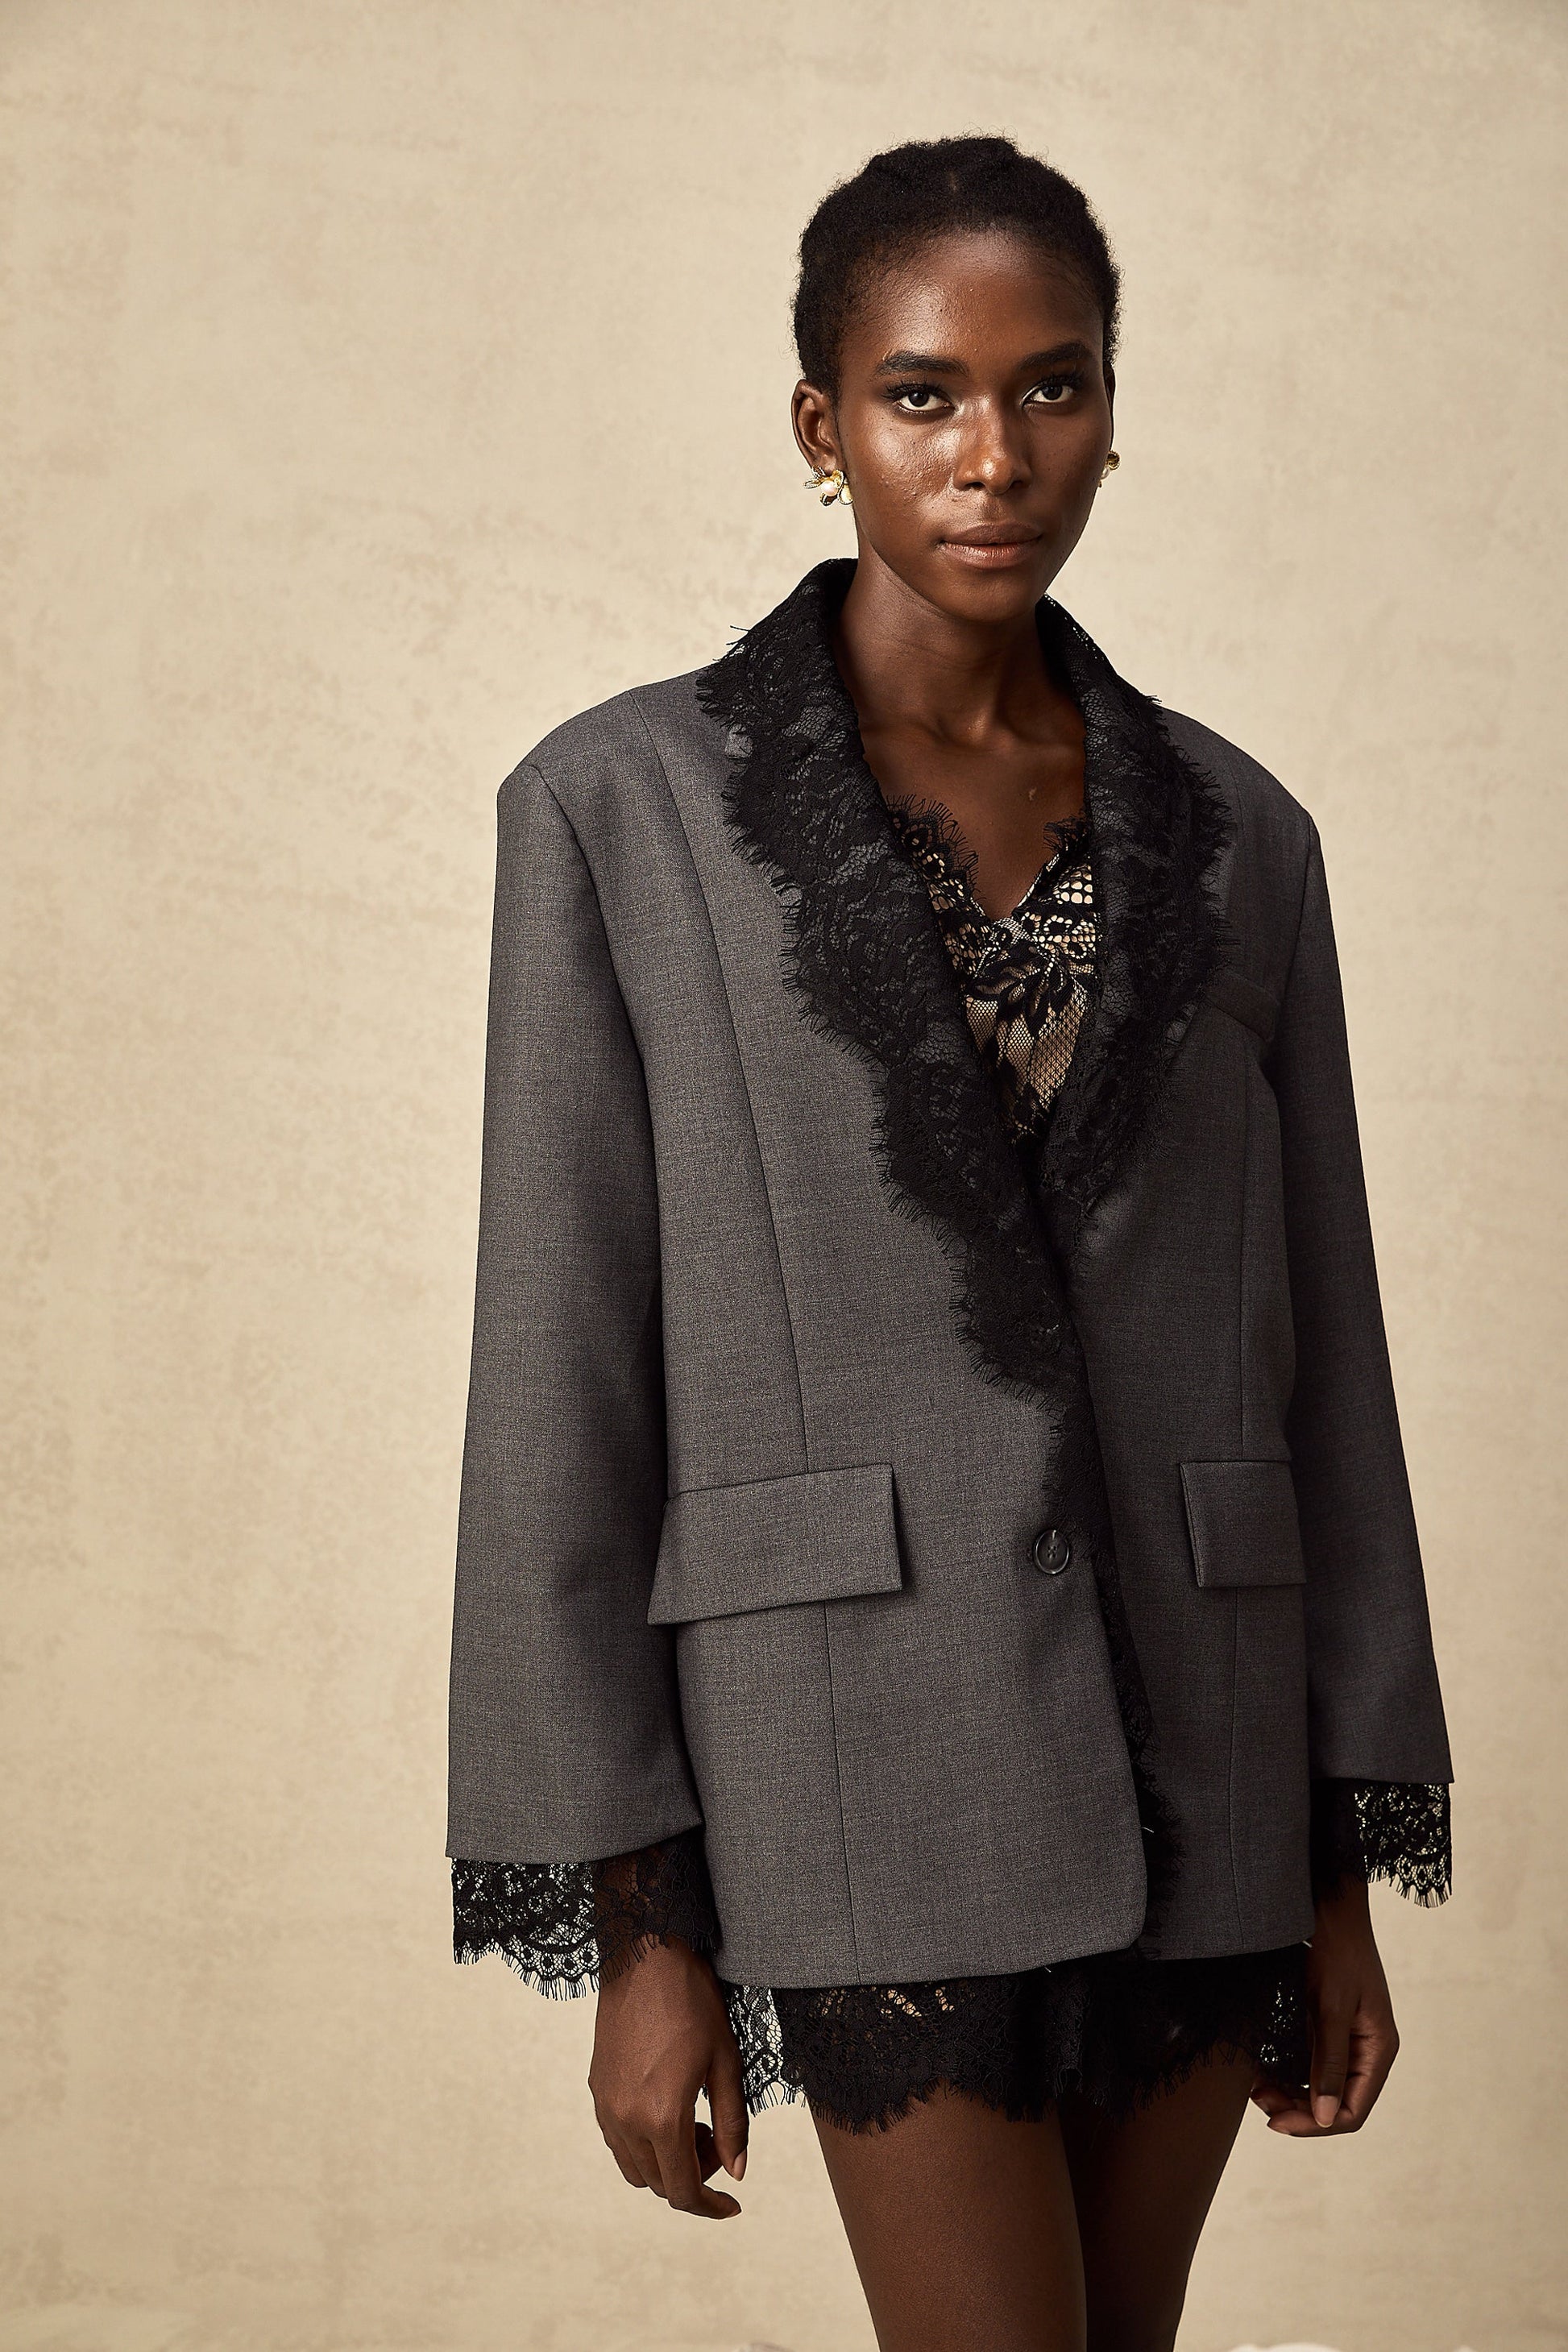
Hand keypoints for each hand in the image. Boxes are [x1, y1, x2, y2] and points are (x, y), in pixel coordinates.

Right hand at [589, 1935, 748, 2216]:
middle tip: (717, 2138)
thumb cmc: (692, 2002)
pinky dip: (644, 2145)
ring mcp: (605, 2106)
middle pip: (657, 2184)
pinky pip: (617, 2140)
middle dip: (694, 2176)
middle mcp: (625, 2120)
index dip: (710, 2207)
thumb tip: (736, 2172)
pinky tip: (667, 2109)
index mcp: (661, 2117)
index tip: (732, 2205)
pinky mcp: (596, 2089)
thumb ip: (732, 2123)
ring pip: (634, 2168)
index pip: (682, 2191)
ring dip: (666, 2163)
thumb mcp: (725, 2061)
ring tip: (693, 2121)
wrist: (644, 1956)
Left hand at [1249, 1876, 1398, 2134]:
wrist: (1329, 1903)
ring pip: (1321, 2086)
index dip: (1316, 2125)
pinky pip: (1311, 2063)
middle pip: (1336, 2102)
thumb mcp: (1328, 2006)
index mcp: (1377, 2049)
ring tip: (1256, 2089)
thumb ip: (1328, 2062)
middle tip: (1259, 2103)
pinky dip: (1288, 2071)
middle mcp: (1367, 2049)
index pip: (1352, 2111)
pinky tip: (1262, 2070)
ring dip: (1290, 2093)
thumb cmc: (1335, 1949)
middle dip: (1298, 2110)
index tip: (1275, 2122)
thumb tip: (1327, 2118)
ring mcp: (1348, 2037)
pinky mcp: (1328, 2024)